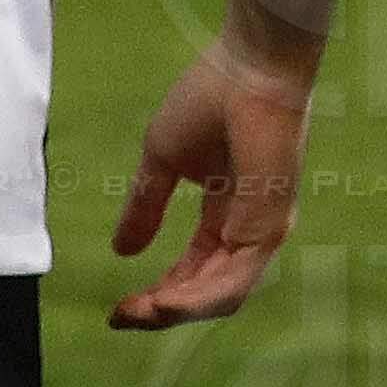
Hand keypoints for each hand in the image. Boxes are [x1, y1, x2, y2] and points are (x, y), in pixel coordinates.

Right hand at [108, 41, 316, 329]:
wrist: (247, 69)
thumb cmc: (212, 98)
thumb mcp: (162, 160)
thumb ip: (145, 206)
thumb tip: (121, 251)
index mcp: (229, 212)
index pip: (194, 269)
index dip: (157, 292)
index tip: (118, 307)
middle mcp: (250, 228)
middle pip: (206, 290)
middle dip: (160, 310)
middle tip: (121, 317)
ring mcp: (264, 231)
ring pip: (220, 296)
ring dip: (174, 312)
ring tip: (135, 314)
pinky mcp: (269, 228)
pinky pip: (232, 282)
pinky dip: (196, 299)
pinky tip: (162, 304)